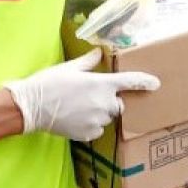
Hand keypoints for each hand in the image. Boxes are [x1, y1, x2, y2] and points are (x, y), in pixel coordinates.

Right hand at [2, 49, 159, 141]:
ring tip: (77, 108)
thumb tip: (99, 53)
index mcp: (101, 84)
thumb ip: (88, 62)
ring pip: (106, 118)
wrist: (31, 107)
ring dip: (98, 113)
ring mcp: (97, 121)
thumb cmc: (49, 83)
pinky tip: (74, 119)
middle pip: (117, 104)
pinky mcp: (88, 134)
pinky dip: (90, 125)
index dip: (144, 82)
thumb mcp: (69, 68)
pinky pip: (96, 129)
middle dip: (108, 101)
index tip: (156, 84)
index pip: (130, 82)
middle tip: (89, 97)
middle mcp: (104, 103)